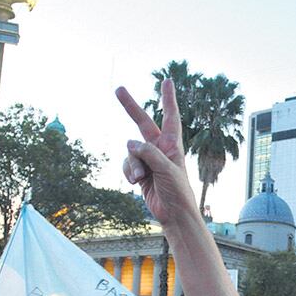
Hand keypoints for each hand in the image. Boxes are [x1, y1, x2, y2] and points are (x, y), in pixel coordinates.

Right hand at [115, 80, 198, 225]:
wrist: (174, 214)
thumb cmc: (177, 191)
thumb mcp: (166, 170)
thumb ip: (149, 153)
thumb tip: (130, 142)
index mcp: (172, 145)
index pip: (170, 117)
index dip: (168, 99)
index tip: (167, 81)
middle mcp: (160, 149)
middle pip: (142, 123)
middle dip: (131, 107)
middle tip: (117, 89)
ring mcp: (148, 160)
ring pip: (130, 152)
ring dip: (132, 165)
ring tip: (141, 178)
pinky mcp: (139, 171)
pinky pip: (126, 165)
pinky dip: (128, 172)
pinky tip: (136, 183)